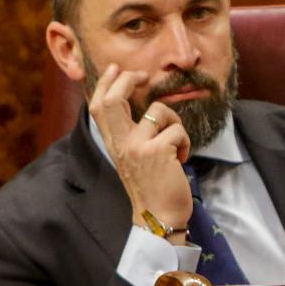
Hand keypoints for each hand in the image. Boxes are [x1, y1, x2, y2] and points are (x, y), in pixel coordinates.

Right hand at [89, 64, 192, 239]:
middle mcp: (120, 143)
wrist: (159, 216)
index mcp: (114, 144)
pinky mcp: (156, 151)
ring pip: (159, 110)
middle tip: (142, 75)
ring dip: (175, 123)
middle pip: (113, 100)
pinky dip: (185, 142)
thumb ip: (134, 135)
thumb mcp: (136, 157)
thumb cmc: (154, 186)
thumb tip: (146, 111)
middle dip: (127, 80)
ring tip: (175, 146)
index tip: (115, 68)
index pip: (98, 107)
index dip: (105, 84)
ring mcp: (136, 147)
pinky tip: (180, 160)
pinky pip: (178, 130)